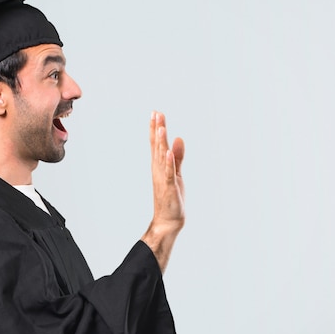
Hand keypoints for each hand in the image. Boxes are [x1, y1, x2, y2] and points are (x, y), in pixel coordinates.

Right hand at [141, 111, 184, 272]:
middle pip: (157, 146)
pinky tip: (168, 153)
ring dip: (161, 143)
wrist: (168, 220)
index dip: (156, 128)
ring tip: (162, 127)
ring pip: (161, 157)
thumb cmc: (172, 198)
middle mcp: (158, 170)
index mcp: (159, 166)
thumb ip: (178, 156)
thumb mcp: (177, 173)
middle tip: (156, 113)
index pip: (156, 144)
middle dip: (157, 130)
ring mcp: (163, 178)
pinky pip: (169, 173)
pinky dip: (169, 163)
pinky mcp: (170, 187)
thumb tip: (178, 139)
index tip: (156, 113)